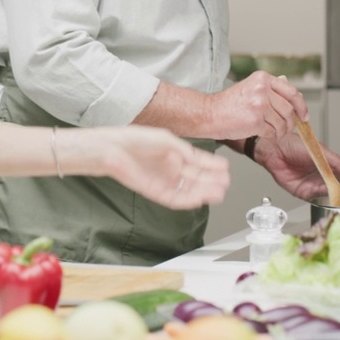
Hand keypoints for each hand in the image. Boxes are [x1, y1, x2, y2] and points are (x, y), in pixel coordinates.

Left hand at [90, 126, 229, 208]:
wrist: (112, 150)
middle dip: (212, 180)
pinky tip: (200, 198)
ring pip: (188, 190)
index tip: (225, 167)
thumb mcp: (165, 139)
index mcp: (174, 153)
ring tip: (219, 192)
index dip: (211, 164)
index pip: (197, 161)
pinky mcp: (155, 192)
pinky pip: (176, 199)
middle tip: (226, 182)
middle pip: (196, 178)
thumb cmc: (134, 140)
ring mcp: (164, 181)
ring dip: (204, 192)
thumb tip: (198, 157)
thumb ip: (183, 149)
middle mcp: (171, 168)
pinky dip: (188, 199)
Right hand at [203, 71, 307, 139]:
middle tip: (287, 128)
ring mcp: (259, 105)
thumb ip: (271, 92)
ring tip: (274, 132)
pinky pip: (273, 132)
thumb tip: (295, 102)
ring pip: (283, 123)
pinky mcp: (255, 121)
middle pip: (289, 109)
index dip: (301, 106)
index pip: (292, 92)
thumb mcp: (251, 89)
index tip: (304, 115)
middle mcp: (262, 89)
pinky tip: (263, 134)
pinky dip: (271, 136)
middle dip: (291, 122)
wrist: (209, 113)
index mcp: (263, 78)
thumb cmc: (228, 104)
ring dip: (281, 131)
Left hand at [253, 132, 339, 201]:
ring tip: (338, 190)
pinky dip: (321, 194)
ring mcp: (311, 184)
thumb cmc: (294, 145)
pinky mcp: (302, 192)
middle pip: (334, 186)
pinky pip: (314, 196)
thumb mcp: (320, 151)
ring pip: (326, 193)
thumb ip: (336, 162)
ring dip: (332, 193)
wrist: (275, 149)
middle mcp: (319, 176)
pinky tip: (325, 190)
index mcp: (325, 165)